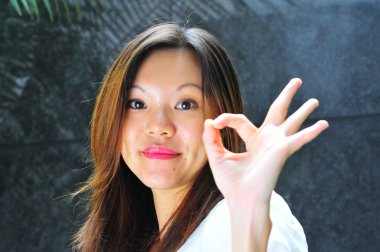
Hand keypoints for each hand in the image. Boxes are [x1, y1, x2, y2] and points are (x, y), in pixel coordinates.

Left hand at [202, 78, 328, 204]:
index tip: (216, 123)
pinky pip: (299, 139)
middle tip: (296, 81)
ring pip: (293, 122)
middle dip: (287, 96)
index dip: (226, 118)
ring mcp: (277, 144)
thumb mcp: (217, 157)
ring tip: (315, 100)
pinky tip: (324, 123)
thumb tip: (209, 120)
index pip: (240, 120)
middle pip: (278, 111)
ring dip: (304, 111)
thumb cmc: (231, 183)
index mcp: (253, 141)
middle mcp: (267, 140)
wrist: (241, 199)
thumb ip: (211, 138)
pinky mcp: (282, 150)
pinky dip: (311, 132)